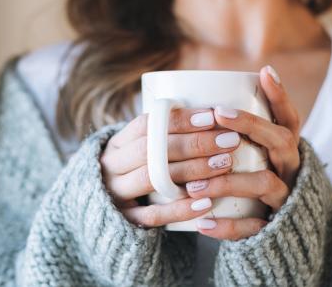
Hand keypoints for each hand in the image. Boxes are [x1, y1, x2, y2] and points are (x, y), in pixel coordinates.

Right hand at [101, 108, 242, 227]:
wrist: (102, 209)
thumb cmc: (136, 169)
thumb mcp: (140, 148)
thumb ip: (165, 134)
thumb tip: (215, 111)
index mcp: (117, 143)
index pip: (146, 125)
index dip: (180, 120)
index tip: (213, 116)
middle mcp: (113, 166)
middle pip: (152, 150)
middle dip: (194, 143)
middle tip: (229, 140)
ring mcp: (117, 193)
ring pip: (153, 179)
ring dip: (192, 170)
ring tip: (224, 163)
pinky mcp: (126, 220)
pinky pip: (153, 215)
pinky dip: (180, 209)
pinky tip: (207, 203)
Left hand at [185, 65, 302, 239]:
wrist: (280, 234)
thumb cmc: (255, 182)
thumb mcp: (256, 154)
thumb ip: (239, 132)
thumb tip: (201, 97)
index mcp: (286, 149)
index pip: (289, 118)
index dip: (280, 95)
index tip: (264, 72)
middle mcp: (290, 169)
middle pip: (281, 141)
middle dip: (251, 125)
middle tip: (219, 114)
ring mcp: (285, 198)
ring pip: (265, 183)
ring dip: (228, 180)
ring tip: (194, 185)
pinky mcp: (274, 228)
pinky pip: (254, 227)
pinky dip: (228, 227)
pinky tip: (203, 224)